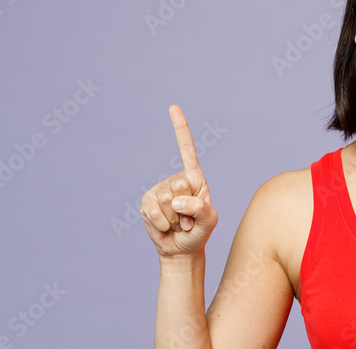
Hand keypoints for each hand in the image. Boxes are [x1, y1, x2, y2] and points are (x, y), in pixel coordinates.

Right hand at [140, 105, 217, 258]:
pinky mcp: (146, 203)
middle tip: (188, 219)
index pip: (187, 150)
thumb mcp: (209, 221)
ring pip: (166, 201)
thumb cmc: (199, 231)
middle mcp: (177, 180)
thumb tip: (177, 201)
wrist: (181, 249)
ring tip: (179, 224)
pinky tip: (166, 227)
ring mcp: (159, 190)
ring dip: (174, 218)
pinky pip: (152, 211)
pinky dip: (161, 223)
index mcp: (195, 178)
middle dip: (186, 208)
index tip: (172, 107)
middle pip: (179, 185)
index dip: (180, 129)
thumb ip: (200, 209)